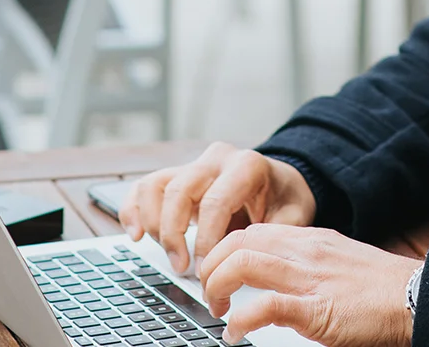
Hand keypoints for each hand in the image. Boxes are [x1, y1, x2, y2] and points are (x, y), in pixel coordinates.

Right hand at [119, 142, 316, 273]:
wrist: (280, 182)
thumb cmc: (286, 200)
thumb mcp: (295, 215)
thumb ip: (277, 233)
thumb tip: (249, 258)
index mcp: (247, 166)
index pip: (215, 202)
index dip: (205, 240)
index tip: (204, 270)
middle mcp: (217, 159)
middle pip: (178, 191)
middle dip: (173, 235)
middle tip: (181, 268)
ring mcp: (194, 164)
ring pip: (155, 186)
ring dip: (153, 225)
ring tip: (168, 255)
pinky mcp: (177, 174)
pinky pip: (145, 186)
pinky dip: (133, 210)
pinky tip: (136, 235)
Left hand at [198, 223, 420, 346]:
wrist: (418, 297)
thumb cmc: (384, 288)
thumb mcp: (338, 262)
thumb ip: (307, 265)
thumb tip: (277, 281)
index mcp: (310, 240)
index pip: (252, 230)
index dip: (224, 250)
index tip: (217, 271)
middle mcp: (305, 252)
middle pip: (238, 241)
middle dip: (212, 266)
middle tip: (210, 292)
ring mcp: (310, 278)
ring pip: (243, 263)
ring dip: (218, 287)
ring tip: (218, 310)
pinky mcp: (318, 310)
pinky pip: (266, 306)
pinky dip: (242, 319)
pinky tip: (235, 333)